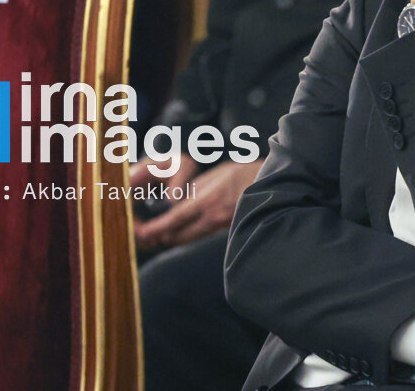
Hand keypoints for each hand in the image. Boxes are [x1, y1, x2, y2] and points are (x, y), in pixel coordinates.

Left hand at [133, 158, 262, 251]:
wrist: (272, 184)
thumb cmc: (243, 174)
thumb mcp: (216, 175)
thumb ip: (196, 189)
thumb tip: (176, 202)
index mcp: (207, 200)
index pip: (174, 220)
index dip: (156, 229)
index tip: (142, 233)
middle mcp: (213, 217)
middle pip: (178, 236)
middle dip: (161, 238)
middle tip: (148, 236)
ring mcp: (221, 226)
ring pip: (189, 239)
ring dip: (174, 238)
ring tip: (161, 235)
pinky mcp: (226, 230)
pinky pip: (201, 237)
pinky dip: (189, 236)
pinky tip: (183, 231)